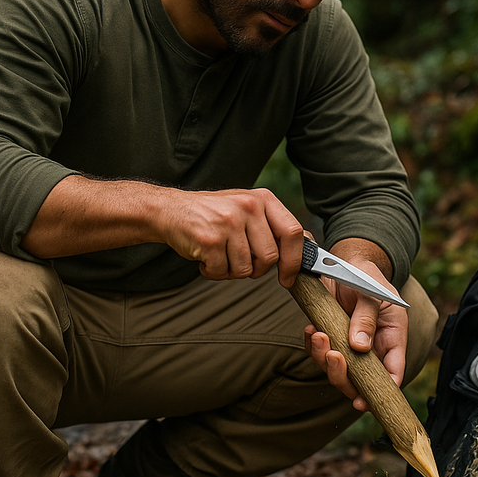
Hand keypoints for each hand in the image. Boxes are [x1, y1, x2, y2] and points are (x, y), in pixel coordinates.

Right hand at [163, 187, 304, 284]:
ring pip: (246, 269)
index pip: (293, 232)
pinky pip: (222, 272)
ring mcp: (228, 222)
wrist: (170, 210)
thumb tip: (307, 249)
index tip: (288, 278)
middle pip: (269, 257)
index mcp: (262, 199)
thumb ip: (272, 226)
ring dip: (231, 271)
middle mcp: (248, 207)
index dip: (294, 260)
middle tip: (239, 263)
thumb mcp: (247, 209)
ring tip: (219, 256)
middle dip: (256, 270)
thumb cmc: (212, 214)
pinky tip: (205, 258)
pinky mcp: (210, 239)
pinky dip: (213, 272)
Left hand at [303, 251, 407, 410]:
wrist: (347, 263)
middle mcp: (372, 348)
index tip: (362, 401)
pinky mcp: (330, 337)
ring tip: (318, 335)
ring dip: (324, 359)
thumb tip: (360, 347)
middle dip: (343, 376)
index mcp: (392, 338)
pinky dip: (313, 346)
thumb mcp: (372, 293)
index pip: (392, 372)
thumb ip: (367, 318)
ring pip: (337, 369)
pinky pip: (319, 352)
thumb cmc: (367, 277)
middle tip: (333, 356)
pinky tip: (311, 330)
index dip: (380, 392)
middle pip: (360, 380)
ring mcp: (349, 345)